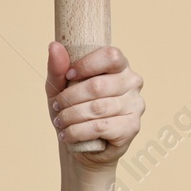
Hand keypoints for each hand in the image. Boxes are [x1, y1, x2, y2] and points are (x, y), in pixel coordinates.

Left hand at [46, 42, 143, 173]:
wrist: (82, 144)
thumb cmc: (74, 109)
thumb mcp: (60, 87)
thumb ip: (57, 67)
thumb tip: (54, 45)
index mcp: (119, 66)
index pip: (110, 56)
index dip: (86, 65)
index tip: (68, 75)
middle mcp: (132, 82)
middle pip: (98, 85)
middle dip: (70, 98)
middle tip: (57, 107)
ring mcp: (135, 105)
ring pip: (97, 108)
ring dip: (71, 117)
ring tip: (60, 122)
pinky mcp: (132, 127)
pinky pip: (100, 127)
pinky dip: (77, 132)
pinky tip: (67, 135)